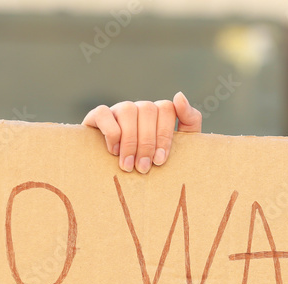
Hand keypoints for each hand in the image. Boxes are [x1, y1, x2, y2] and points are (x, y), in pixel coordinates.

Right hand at [82, 91, 202, 173]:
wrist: (122, 182)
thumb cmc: (153, 163)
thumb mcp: (180, 145)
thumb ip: (189, 121)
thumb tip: (179, 96)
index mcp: (159, 113)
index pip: (167, 109)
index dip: (164, 135)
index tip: (160, 160)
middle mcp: (139, 108)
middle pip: (148, 110)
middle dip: (147, 142)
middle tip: (143, 168)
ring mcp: (118, 110)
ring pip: (128, 110)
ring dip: (130, 140)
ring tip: (128, 165)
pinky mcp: (97, 116)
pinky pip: (103, 112)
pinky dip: (110, 132)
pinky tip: (113, 151)